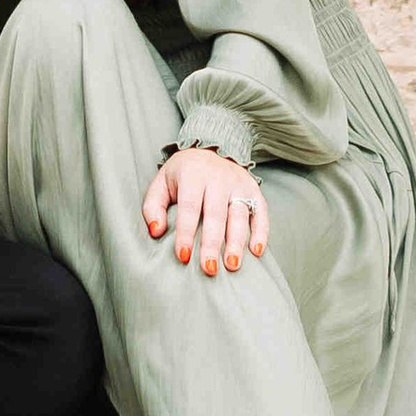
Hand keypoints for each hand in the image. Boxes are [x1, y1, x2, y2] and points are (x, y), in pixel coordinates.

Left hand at [142, 145, 266, 277]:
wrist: (211, 147)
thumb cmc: (183, 174)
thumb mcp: (161, 183)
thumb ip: (153, 207)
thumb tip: (156, 232)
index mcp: (193, 174)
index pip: (189, 207)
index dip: (185, 233)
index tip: (183, 256)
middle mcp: (218, 178)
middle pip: (216, 214)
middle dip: (212, 244)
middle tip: (209, 269)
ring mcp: (239, 184)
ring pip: (240, 215)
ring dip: (237, 242)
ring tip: (232, 265)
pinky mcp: (254, 190)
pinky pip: (261, 211)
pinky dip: (261, 231)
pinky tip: (256, 251)